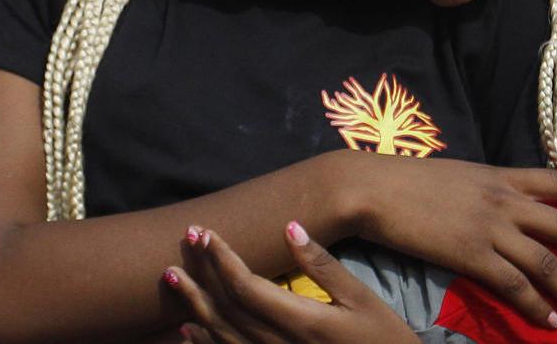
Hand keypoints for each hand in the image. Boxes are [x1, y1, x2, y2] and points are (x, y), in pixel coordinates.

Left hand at [166, 223, 420, 343]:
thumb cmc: (384, 338)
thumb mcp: (362, 299)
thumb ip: (322, 265)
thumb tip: (289, 225)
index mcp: (303, 323)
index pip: (245, 286)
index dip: (221, 257)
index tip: (206, 231)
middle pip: (226, 308)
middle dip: (201, 272)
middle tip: (184, 239)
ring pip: (221, 335)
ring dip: (194, 305)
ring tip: (172, 277)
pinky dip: (205, 343)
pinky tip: (188, 328)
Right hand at [332, 151, 556, 328]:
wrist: (372, 187)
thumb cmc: (405, 180)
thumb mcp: (457, 175)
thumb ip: (485, 189)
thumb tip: (501, 201)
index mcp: (501, 176)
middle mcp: (504, 200)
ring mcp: (489, 227)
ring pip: (547, 263)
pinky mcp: (470, 254)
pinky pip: (513, 285)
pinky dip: (535, 306)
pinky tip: (549, 322)